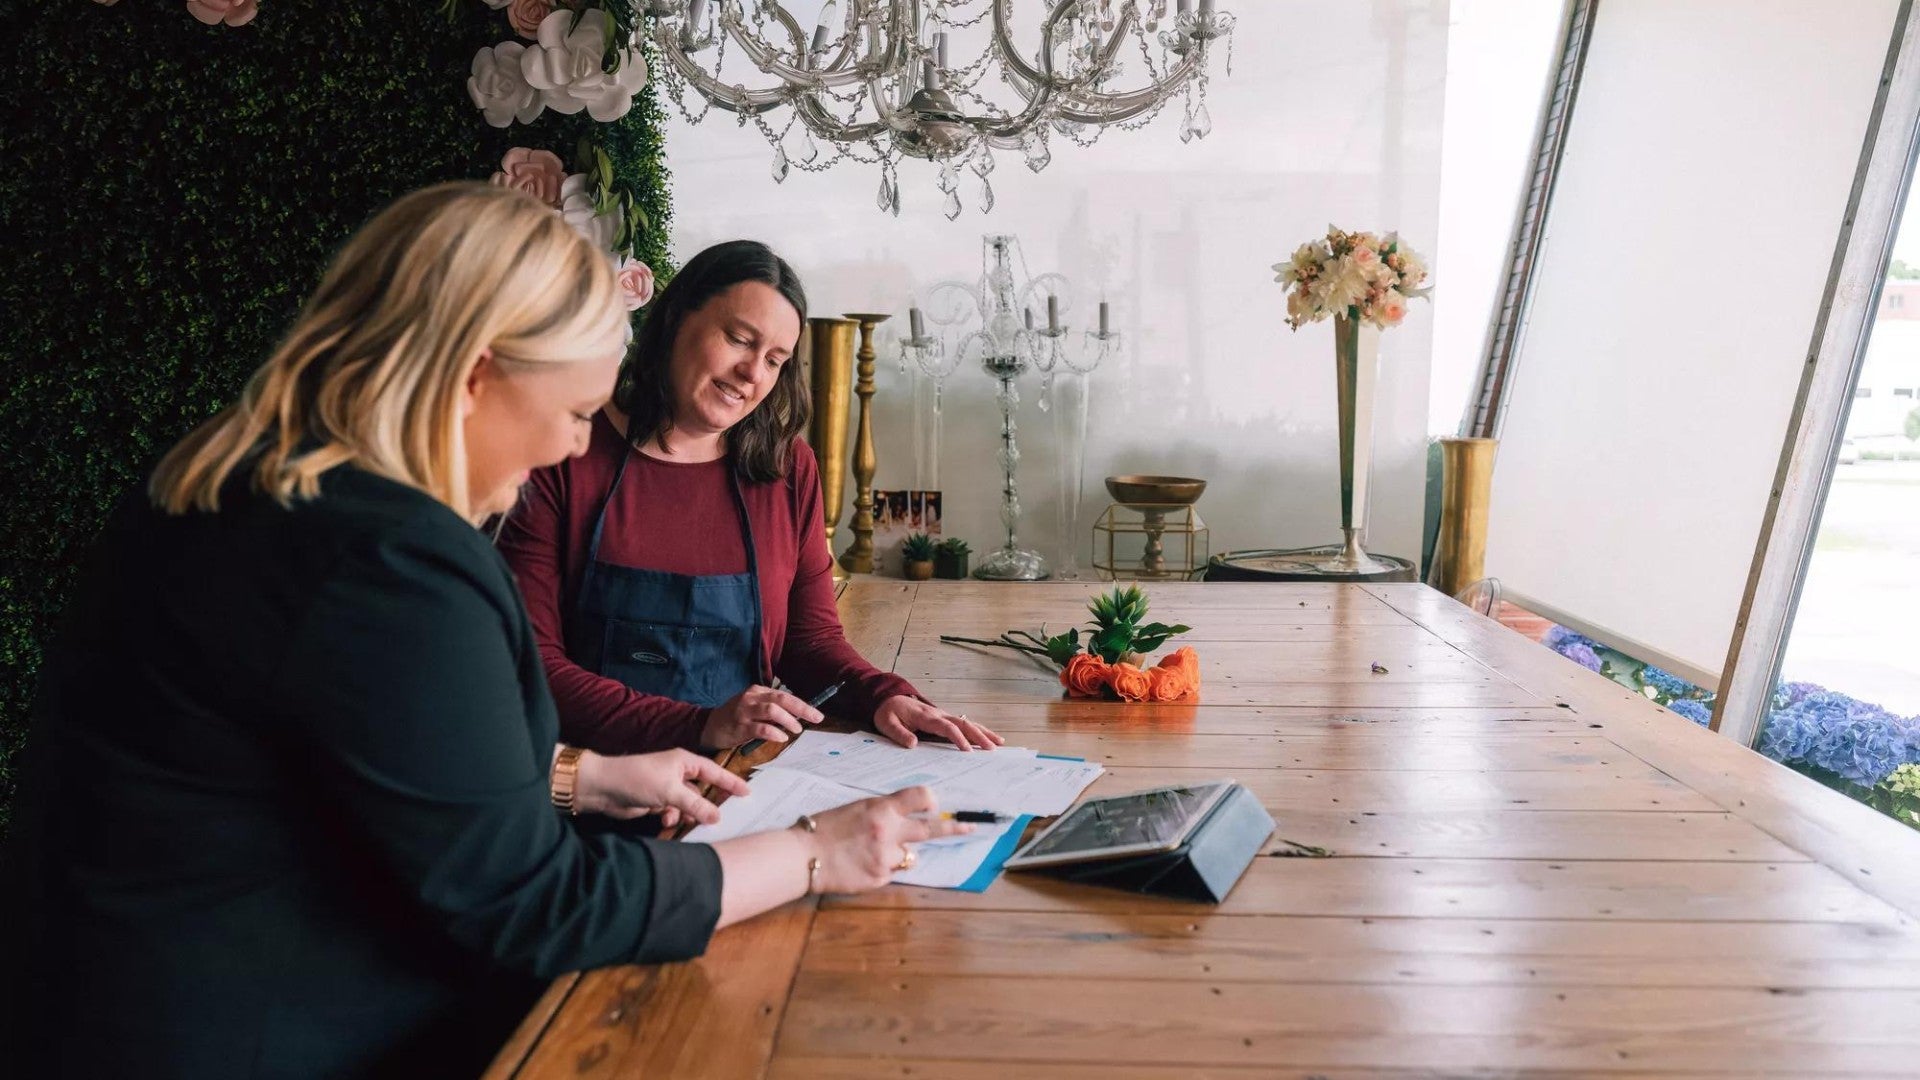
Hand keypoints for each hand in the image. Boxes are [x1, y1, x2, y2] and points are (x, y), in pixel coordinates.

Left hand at [574, 748, 749, 827]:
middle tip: (721, 816)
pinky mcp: (656, 801)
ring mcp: (666, 788)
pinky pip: (673, 812)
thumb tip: (717, 816)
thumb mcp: (671, 792)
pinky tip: (665, 821)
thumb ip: (696, 805)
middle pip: (701, 790)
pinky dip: (672, 818)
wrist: (603, 788)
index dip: (730, 782)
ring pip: (688, 804)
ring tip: (685, 820)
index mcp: (684, 761)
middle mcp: (677, 773)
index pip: (714, 771)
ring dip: (687, 814)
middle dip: (707, 804)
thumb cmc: (637, 779)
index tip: (746, 792)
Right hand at [701, 684, 825, 749]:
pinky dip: (773, 732)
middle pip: (781, 698)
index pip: (784, 695)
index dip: (802, 705)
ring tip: (797, 729)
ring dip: (788, 720)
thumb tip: (797, 718)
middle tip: (815, 718)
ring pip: (772, 710)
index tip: (816, 715)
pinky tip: (781, 737)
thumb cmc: (734, 719)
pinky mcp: (739, 725)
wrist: (707, 726)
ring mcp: (744, 711)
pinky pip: (760, 727)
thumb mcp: (753, 709)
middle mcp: (751, 697)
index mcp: (757, 692)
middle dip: (802, 708)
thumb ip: (771, 711)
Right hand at [802, 786, 971, 892]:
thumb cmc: (825, 828)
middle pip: (932, 829)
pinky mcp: (881, 877)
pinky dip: (882, 868)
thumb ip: (883, 813)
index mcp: (882, 808)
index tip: (937, 804)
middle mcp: (890, 831)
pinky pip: (892, 871)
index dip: (931, 800)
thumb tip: (904, 817)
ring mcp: (887, 857)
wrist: (804, 855)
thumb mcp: (856, 809)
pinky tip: (861, 864)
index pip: (920, 797)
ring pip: (910, 855)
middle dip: (954, 828)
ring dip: (899, 853)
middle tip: (970, 828)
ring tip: (870, 851)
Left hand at [873, 695, 1003, 750]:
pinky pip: (963, 724)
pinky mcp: (943, 719)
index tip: (967, 751)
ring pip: (967, 722)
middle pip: (963, 723)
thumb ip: (899, 733)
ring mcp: (942, 715)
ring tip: (998, 743)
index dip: (958, 738)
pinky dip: (977, 730)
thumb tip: (913, 744)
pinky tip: (988, 738)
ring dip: (983, 732)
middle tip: (992, 748)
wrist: (888, 698)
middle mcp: (938, 714)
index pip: (946, 727)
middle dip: (979, 735)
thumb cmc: (888, 712)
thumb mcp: (887, 723)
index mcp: (925, 716)